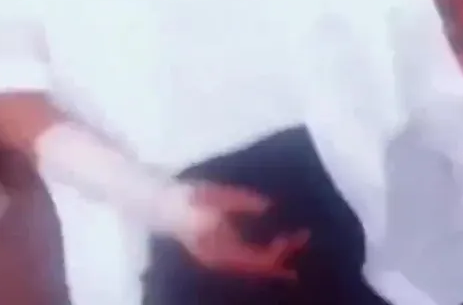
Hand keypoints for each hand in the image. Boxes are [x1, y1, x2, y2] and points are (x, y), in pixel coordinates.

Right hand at [170, 182, 309, 279]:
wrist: (159, 204)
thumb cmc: (188, 198)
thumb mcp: (216, 195)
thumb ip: (242, 201)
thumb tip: (268, 206)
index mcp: (221, 250)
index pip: (259, 259)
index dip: (281, 251)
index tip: (297, 234)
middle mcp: (221, 260)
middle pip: (259, 266)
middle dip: (283, 256)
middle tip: (303, 237)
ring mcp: (219, 259)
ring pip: (253, 266)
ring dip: (275, 259)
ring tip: (294, 247)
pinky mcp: (218, 253)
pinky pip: (246, 261)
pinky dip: (263, 256)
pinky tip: (273, 247)